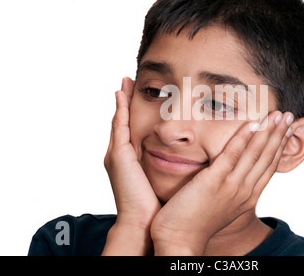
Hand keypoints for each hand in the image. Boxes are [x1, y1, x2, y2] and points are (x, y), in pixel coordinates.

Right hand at [102, 77, 160, 254]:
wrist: (144, 223)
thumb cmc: (157, 204)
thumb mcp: (164, 179)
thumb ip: (169, 165)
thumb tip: (186, 156)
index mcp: (133, 159)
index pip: (135, 128)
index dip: (136, 111)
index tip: (147, 93)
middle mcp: (121, 153)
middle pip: (123, 120)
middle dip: (126, 100)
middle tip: (130, 79)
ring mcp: (117, 153)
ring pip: (119, 120)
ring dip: (122, 99)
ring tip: (126, 80)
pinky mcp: (118, 155)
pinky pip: (119, 126)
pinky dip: (119, 109)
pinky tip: (123, 92)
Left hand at [150, 111, 293, 254]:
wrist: (180, 239)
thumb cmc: (196, 222)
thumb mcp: (222, 204)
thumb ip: (231, 188)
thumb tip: (233, 173)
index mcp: (248, 197)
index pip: (269, 167)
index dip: (279, 147)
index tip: (287, 130)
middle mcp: (244, 191)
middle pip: (267, 158)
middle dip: (280, 135)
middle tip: (289, 116)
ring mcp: (231, 186)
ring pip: (255, 153)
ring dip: (268, 131)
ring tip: (278, 114)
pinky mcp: (214, 181)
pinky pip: (232, 155)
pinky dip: (244, 138)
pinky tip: (252, 123)